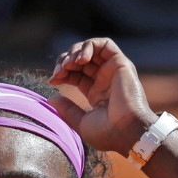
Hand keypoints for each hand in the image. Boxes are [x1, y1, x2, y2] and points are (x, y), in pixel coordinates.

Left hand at [48, 38, 155, 153]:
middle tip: (58, 72)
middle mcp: (105, 80)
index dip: (62, 73)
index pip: (75, 74)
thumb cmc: (107, 133)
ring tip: (69, 64)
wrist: (126, 132)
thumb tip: (51, 99)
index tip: (52, 80)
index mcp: (96, 93)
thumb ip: (67, 110)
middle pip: (81, 60)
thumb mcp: (81, 123)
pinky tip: (80, 59)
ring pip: (91, 49)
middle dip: (65, 61)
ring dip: (75, 52)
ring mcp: (113, 71)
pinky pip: (105, 44)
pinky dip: (89, 46)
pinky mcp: (121, 63)